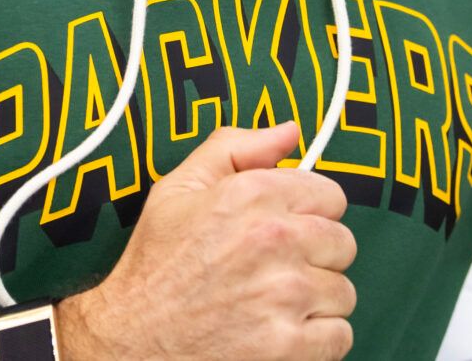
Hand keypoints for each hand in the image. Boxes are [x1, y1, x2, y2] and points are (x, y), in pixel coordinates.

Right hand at [59, 121, 355, 360]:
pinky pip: (339, 337)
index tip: (285, 231)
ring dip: (315, 303)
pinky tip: (278, 336)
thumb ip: (236, 148)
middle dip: (315, 258)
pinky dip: (315, 342)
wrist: (128, 343)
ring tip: (272, 307)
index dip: (308, 214)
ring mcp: (285, 296)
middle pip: (342, 244)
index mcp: (252, 194)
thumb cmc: (155, 268)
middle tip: (274, 272)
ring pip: (343, 292)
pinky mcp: (289, 347)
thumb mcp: (179, 189)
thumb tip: (289, 132)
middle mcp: (274, 239)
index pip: (330, 196)